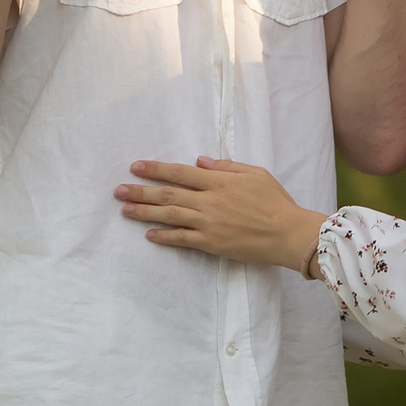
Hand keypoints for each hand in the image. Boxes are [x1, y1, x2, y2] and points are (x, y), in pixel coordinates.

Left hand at [116, 156, 325, 269]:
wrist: (287, 233)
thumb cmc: (274, 201)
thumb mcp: (254, 173)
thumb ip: (226, 166)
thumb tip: (199, 161)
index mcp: (218, 181)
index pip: (180, 173)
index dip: (156, 169)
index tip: (136, 166)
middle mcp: (209, 201)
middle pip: (168, 194)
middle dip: (141, 191)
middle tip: (118, 190)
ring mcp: (208, 223)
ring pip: (170, 215)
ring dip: (145, 212)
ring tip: (125, 209)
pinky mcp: (211, 244)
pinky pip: (182, 239)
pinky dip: (164, 236)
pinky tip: (148, 234)